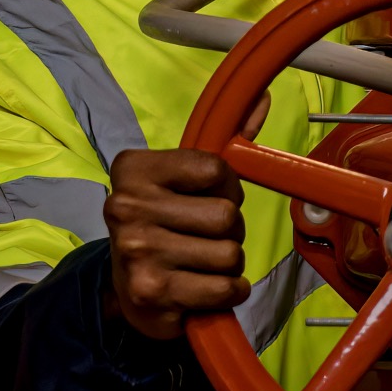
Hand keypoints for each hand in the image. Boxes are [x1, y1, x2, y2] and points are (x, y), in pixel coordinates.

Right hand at [103, 146, 252, 340]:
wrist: (127, 292)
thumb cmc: (164, 227)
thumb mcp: (181, 181)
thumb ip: (225, 143)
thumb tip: (264, 98)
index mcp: (134, 169)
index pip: (217, 169)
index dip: (227, 189)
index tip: (206, 200)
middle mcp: (128, 207)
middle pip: (227, 215)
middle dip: (230, 232)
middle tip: (204, 240)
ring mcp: (138, 252)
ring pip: (230, 253)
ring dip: (229, 265)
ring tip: (201, 265)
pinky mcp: (152, 292)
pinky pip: (225, 287)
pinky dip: (228, 291)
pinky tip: (204, 290)